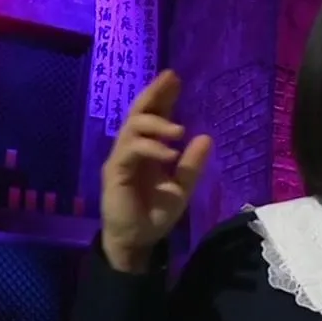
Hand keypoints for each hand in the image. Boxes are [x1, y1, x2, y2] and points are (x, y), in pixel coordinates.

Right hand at [100, 71, 211, 272]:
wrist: (136, 242)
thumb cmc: (154, 215)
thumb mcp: (181, 189)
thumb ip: (192, 165)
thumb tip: (206, 137)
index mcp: (147, 150)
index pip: (154, 116)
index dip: (163, 97)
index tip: (175, 79)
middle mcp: (132, 149)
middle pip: (139, 112)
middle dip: (154, 94)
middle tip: (171, 78)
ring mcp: (121, 158)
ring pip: (133, 127)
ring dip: (156, 124)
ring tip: (178, 131)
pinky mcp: (115, 172)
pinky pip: (130, 151)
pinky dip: (150, 148)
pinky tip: (169, 153)